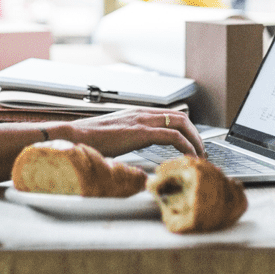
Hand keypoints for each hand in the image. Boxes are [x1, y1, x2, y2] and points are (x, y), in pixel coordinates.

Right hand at [62, 108, 204, 159]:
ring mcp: (141, 120)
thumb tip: (133, 160)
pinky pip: (172, 136)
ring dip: (195, 140)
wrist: (73, 137)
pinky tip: (189, 157)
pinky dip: (186, 146)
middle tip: (201, 151)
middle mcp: (141, 113)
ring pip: (181, 123)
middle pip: (181, 116)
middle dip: (196, 134)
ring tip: (199, 156)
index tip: (191, 145)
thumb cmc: (88, 141)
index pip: (169, 115)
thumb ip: (126, 142)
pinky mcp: (141, 131)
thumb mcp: (113, 140)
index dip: (185, 129)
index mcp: (136, 114)